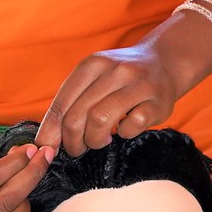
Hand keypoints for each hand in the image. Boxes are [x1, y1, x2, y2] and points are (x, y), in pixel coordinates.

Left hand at [38, 41, 188, 154]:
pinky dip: (124, 134)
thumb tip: (46, 141)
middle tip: (77, 149)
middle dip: (73, 141)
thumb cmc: (121, 79)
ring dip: (95, 140)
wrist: (165, 63)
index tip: (48, 148)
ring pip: (101, 121)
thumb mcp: (94, 79)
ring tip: (99, 141)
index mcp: (93, 64)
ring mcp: (139, 85)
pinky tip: (124, 129)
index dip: (51, 131)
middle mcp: (116, 71)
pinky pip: (131, 126)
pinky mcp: (158, 101)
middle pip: (78, 116)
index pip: (61, 104)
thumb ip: (70, 104)